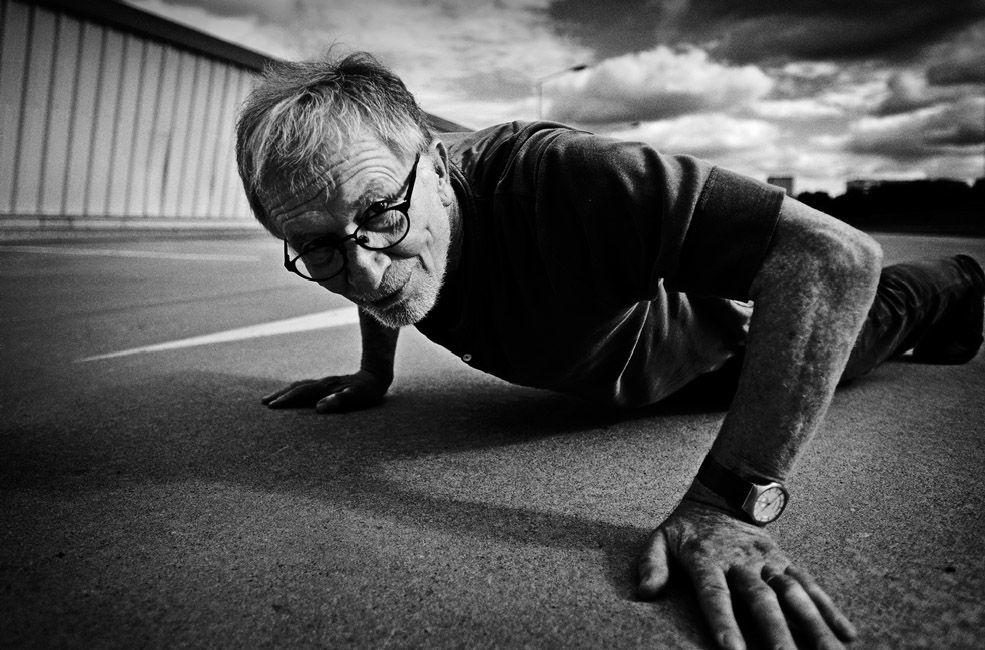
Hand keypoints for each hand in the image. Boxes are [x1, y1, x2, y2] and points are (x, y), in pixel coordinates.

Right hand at [261, 369, 389, 412]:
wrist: (375, 376)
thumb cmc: (366, 391)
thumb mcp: (356, 397)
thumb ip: (338, 401)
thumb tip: (318, 408)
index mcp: (324, 387)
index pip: (300, 393)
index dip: (285, 400)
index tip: (271, 406)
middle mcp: (321, 383)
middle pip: (296, 387)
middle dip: (279, 395)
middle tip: (263, 402)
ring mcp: (323, 383)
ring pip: (299, 386)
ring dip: (284, 392)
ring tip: (271, 399)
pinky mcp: (327, 385)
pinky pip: (305, 387)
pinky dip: (294, 391)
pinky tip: (293, 396)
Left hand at [637, 493, 855, 649]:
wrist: (724, 494)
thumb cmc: (687, 528)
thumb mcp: (660, 538)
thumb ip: (651, 564)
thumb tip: (645, 592)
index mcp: (707, 558)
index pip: (715, 593)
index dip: (723, 622)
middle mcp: (741, 561)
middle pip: (760, 600)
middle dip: (774, 633)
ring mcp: (768, 561)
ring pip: (793, 594)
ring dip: (812, 626)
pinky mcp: (786, 562)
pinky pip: (810, 585)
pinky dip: (830, 608)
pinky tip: (846, 634)